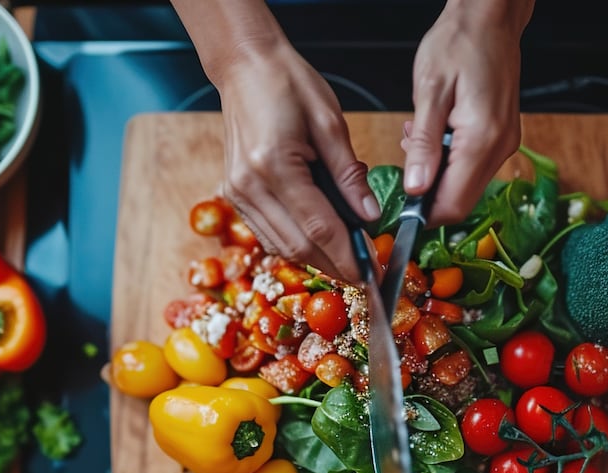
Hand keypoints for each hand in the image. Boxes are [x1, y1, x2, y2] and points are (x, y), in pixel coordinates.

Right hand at [214, 37, 378, 280]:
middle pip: (298, 245)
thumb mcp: (330, 123)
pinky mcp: (235, 193)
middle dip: (334, 265)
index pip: (319, 226)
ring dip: (315, 259)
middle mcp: (249, 185)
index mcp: (274, 164)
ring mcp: (237, 192)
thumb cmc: (288, 83)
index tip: (372, 271)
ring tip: (347, 261)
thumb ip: (349, 175)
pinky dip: (295, 244)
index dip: (348, 254)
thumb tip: (369, 216)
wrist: (245, 65)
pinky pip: (267, 233)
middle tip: (366, 273)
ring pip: (281, 245)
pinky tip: (319, 243)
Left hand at [402, 0, 532, 224]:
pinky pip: (474, 165)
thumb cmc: (458, 44)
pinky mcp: (502, 136)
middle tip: (408, 159)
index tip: (400, 208)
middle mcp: (500, 147)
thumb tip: (415, 188)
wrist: (488, 19)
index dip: (425, 215)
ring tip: (419, 139)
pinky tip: (436, 135)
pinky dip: (450, 161)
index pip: (454, 203)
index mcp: (482, 138)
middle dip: (428, 193)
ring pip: (467, 184)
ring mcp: (505, 143)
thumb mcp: (430, 91)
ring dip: (437, 175)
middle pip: (461, 199)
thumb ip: (424, 145)